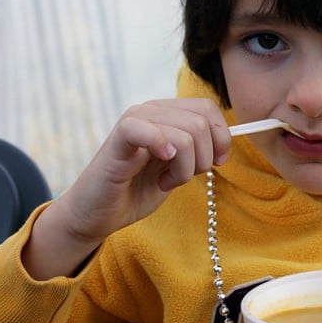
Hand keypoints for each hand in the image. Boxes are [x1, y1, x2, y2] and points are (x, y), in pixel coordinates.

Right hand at [23, 98, 230, 277]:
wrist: (97, 214)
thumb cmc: (136, 191)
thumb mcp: (177, 168)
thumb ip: (198, 151)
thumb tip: (225, 142)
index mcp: (166, 114)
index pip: (207, 108)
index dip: (221, 136)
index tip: (217, 163)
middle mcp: (150, 111)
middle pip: (201, 122)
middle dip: (204, 159)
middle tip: (181, 178)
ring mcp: (133, 122)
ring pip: (185, 133)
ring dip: (184, 168)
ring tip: (165, 181)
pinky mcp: (117, 140)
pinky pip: (144, 129)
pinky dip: (161, 148)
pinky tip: (160, 172)